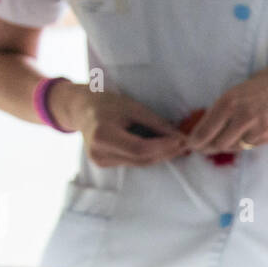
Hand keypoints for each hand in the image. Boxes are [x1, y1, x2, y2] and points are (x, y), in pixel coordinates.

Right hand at [48, 82, 184, 167]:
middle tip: (186, 145)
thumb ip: (156, 124)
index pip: (139, 148)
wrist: (81, 108)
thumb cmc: (107, 102)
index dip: (163, 147)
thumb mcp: (133, 107)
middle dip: (166, 153)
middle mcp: (99, 153)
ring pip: (140, 163)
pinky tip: (163, 149)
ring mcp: (100, 161)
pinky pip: (133, 162)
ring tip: (179, 146)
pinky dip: (150, 156)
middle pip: (141, 159)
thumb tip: (182, 137)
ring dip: (161, 156)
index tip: (182, 140)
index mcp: (102, 135)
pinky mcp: (104, 164)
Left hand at [185, 57, 267, 153]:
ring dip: (228, 144)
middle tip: (202, 148)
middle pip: (217, 144)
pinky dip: (247, 141)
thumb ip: (225, 109)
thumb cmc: (266, 82)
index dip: (195, 142)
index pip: (205, 131)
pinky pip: (251, 145)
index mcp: (229, 101)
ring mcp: (257, 128)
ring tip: (227, 136)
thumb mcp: (239, 90)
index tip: (191, 144)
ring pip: (235, 147)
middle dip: (208, 147)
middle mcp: (241, 116)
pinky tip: (251, 131)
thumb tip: (208, 128)